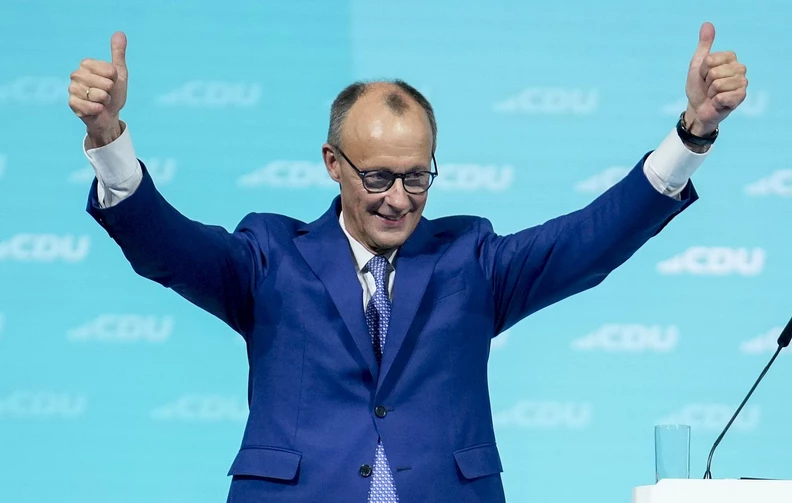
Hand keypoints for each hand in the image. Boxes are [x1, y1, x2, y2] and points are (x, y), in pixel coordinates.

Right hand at [68, 32, 128, 146]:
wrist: (109, 115)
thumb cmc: (114, 93)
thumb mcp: (119, 73)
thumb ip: (118, 53)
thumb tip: (120, 33)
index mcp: (87, 64)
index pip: (109, 70)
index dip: (115, 79)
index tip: (112, 82)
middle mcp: (76, 74)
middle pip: (104, 83)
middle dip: (110, 91)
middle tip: (106, 94)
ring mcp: (72, 89)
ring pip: (97, 95)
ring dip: (104, 101)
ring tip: (101, 102)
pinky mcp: (72, 104)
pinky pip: (91, 106)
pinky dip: (98, 110)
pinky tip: (96, 110)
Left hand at [684, 22, 747, 135]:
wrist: (697, 108)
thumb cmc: (698, 87)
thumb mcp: (697, 64)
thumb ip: (704, 45)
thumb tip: (707, 24)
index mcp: (730, 58)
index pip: (711, 59)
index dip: (703, 69)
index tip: (703, 75)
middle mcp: (740, 68)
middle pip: (714, 72)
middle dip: (706, 81)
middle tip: (708, 87)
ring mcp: (742, 83)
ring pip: (718, 84)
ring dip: (710, 92)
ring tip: (713, 95)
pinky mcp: (741, 97)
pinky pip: (723, 96)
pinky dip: (715, 101)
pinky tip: (718, 102)